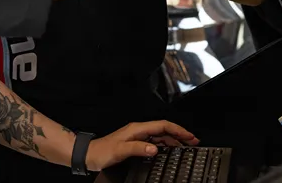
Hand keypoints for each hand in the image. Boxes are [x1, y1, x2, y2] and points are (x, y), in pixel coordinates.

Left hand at [84, 120, 198, 171]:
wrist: (88, 155)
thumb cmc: (102, 152)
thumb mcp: (120, 150)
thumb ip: (138, 148)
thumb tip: (155, 149)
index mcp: (137, 129)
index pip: (163, 126)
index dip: (177, 130)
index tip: (189, 136)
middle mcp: (138, 131)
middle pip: (164, 130)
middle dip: (179, 134)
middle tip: (193, 141)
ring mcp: (137, 137)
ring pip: (160, 136)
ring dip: (173, 140)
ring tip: (185, 146)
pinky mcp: (134, 144)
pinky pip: (154, 142)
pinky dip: (165, 146)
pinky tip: (168, 152)